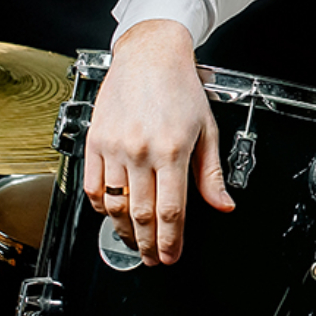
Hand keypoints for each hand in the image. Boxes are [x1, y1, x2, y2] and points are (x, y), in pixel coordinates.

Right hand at [82, 19, 232, 264]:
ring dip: (125, 231)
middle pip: (142, 214)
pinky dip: (102, 207)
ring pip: (115, 205)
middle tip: (153, 259)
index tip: (171, 257)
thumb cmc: (180, 88)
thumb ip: (211, 173)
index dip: (171, 241)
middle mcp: (140, 151)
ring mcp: (114, 147)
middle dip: (149, 244)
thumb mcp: (207, 129)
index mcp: (172, 149)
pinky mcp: (95, 142)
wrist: (149, 55)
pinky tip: (113, 214)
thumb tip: (223, 205)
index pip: (171, 210)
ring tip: (135, 243)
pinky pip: (93, 187)